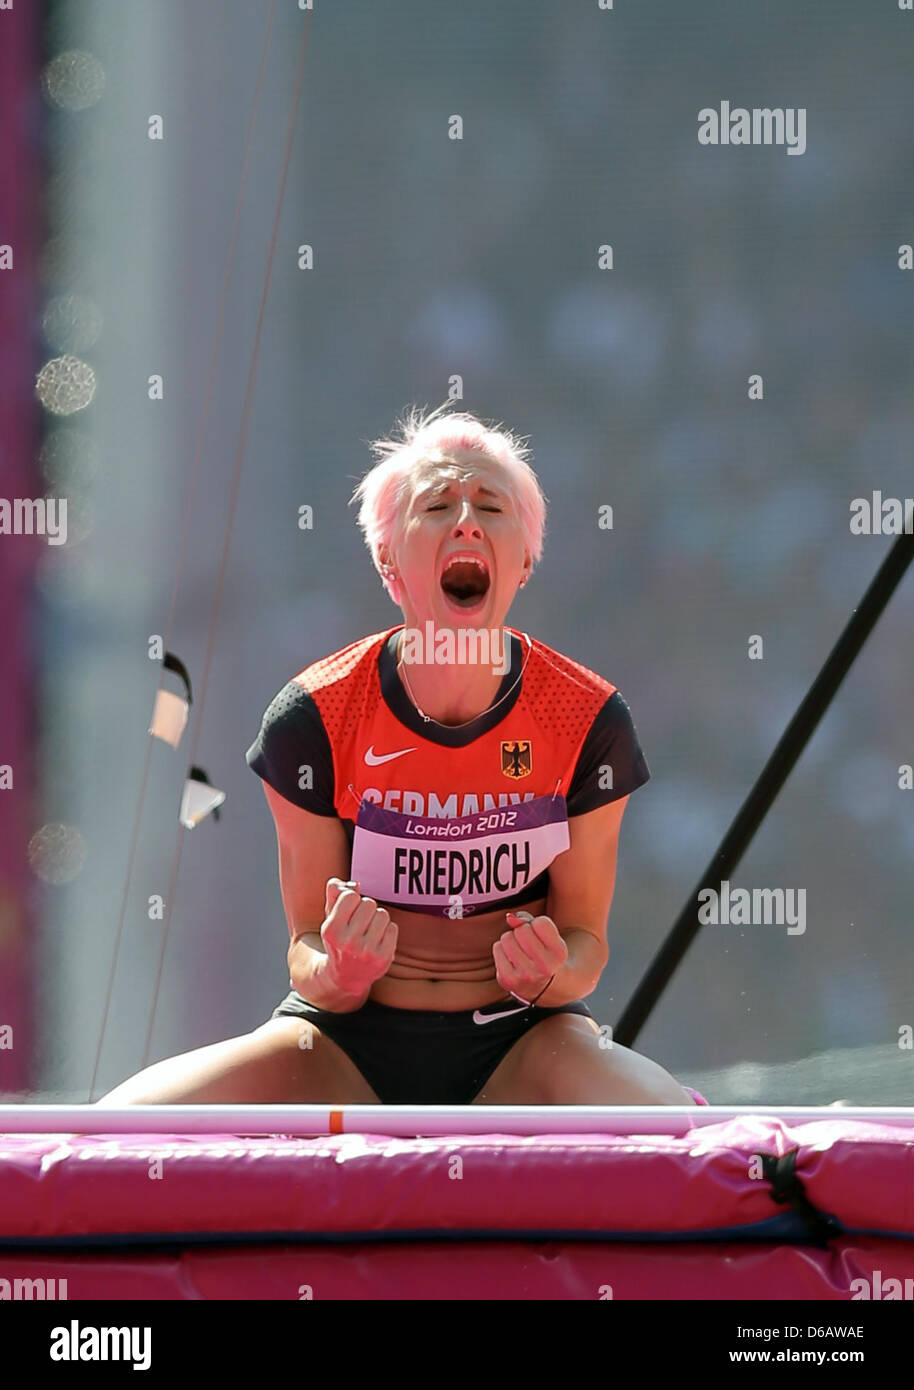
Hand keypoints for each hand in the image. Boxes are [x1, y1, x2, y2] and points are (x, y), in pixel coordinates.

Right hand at [319, 877, 397, 994]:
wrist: (346, 976)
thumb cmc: (339, 939)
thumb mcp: (330, 918)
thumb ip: (335, 894)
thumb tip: (355, 884)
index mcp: (331, 930)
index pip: (350, 896)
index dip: (351, 900)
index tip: (348, 911)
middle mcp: (347, 942)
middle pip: (369, 903)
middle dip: (366, 909)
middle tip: (360, 923)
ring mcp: (367, 951)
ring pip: (382, 914)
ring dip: (378, 919)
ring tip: (369, 931)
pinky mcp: (383, 958)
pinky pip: (393, 927)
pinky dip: (387, 930)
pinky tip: (378, 940)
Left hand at [493, 910, 567, 1001]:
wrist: (545, 988)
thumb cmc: (544, 954)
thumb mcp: (547, 937)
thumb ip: (529, 920)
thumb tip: (510, 918)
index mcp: (559, 954)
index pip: (541, 923)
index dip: (537, 925)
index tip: (540, 936)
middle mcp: (545, 968)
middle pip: (522, 930)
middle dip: (523, 932)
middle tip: (528, 944)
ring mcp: (526, 976)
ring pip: (507, 937)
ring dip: (511, 939)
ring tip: (520, 951)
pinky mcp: (508, 980)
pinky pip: (497, 948)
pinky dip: (502, 949)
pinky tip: (511, 959)